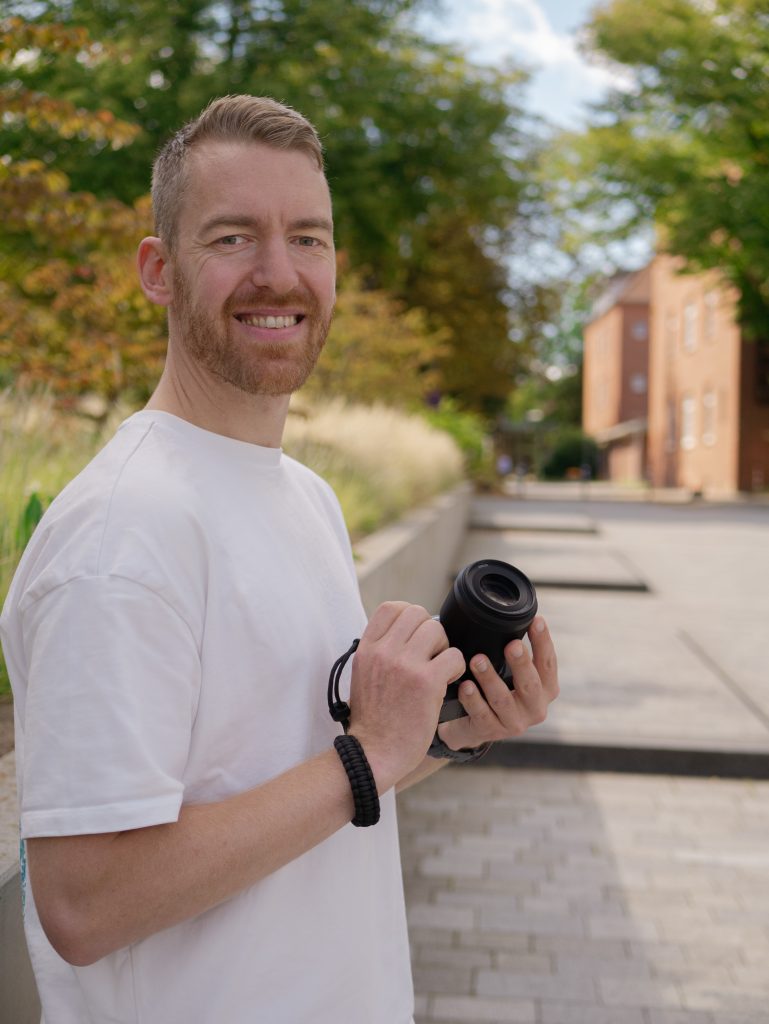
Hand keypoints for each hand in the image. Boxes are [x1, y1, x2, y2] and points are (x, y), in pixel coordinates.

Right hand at [347, 601, 464, 790]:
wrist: (374, 752)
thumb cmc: (373, 719)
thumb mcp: (364, 675)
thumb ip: (380, 651)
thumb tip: (406, 631)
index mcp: (367, 649)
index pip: (391, 608)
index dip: (409, 614)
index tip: (415, 631)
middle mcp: (384, 652)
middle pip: (417, 614)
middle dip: (430, 630)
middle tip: (431, 653)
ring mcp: (405, 665)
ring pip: (437, 630)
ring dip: (444, 647)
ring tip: (439, 668)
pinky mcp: (426, 682)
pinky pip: (454, 656)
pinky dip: (456, 667)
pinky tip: (447, 682)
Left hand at [436, 616, 557, 752]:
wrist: (473, 724)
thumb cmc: (495, 688)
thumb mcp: (512, 672)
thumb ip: (515, 650)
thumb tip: (508, 612)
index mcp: (546, 689)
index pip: (548, 663)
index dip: (544, 642)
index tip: (536, 620)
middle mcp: (535, 708)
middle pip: (531, 684)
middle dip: (521, 663)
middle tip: (511, 644)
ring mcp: (514, 723)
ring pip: (503, 700)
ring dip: (490, 678)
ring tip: (477, 660)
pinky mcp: (491, 732)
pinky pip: (481, 715)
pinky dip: (472, 699)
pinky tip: (465, 686)